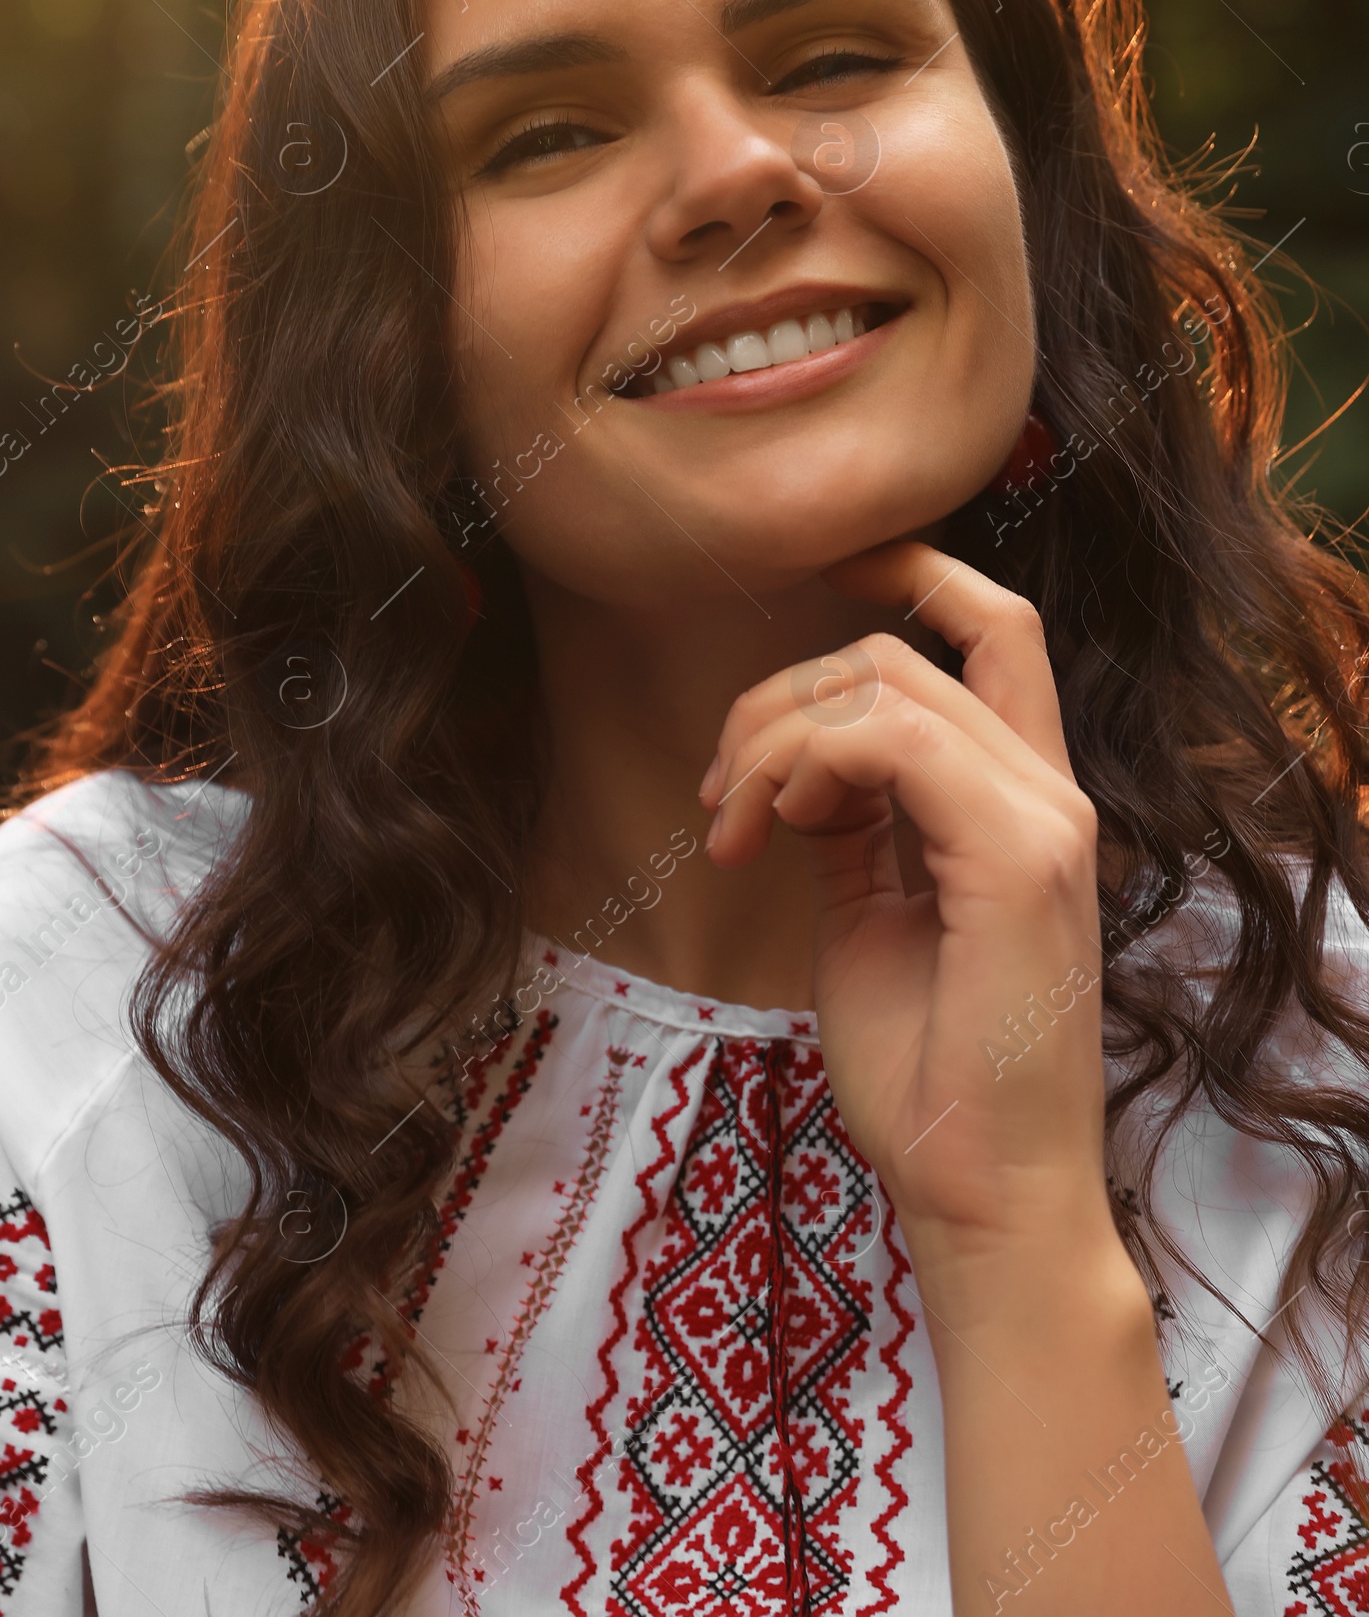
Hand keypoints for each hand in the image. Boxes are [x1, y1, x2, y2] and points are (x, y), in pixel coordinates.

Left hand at [700, 541, 1111, 1271]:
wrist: (985, 1199)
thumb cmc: (929, 1079)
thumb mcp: (872, 919)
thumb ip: (856, 831)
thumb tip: (805, 770)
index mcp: (1025, 801)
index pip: (995, 630)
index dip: (914, 572)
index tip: (820, 576)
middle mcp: (1050, 793)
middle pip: (901, 649)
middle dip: (779, 694)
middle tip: (721, 795)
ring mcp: (1043, 820)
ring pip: (887, 679)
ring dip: (775, 733)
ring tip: (735, 823)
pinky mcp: (1018, 856)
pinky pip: (893, 738)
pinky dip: (804, 760)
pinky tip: (766, 828)